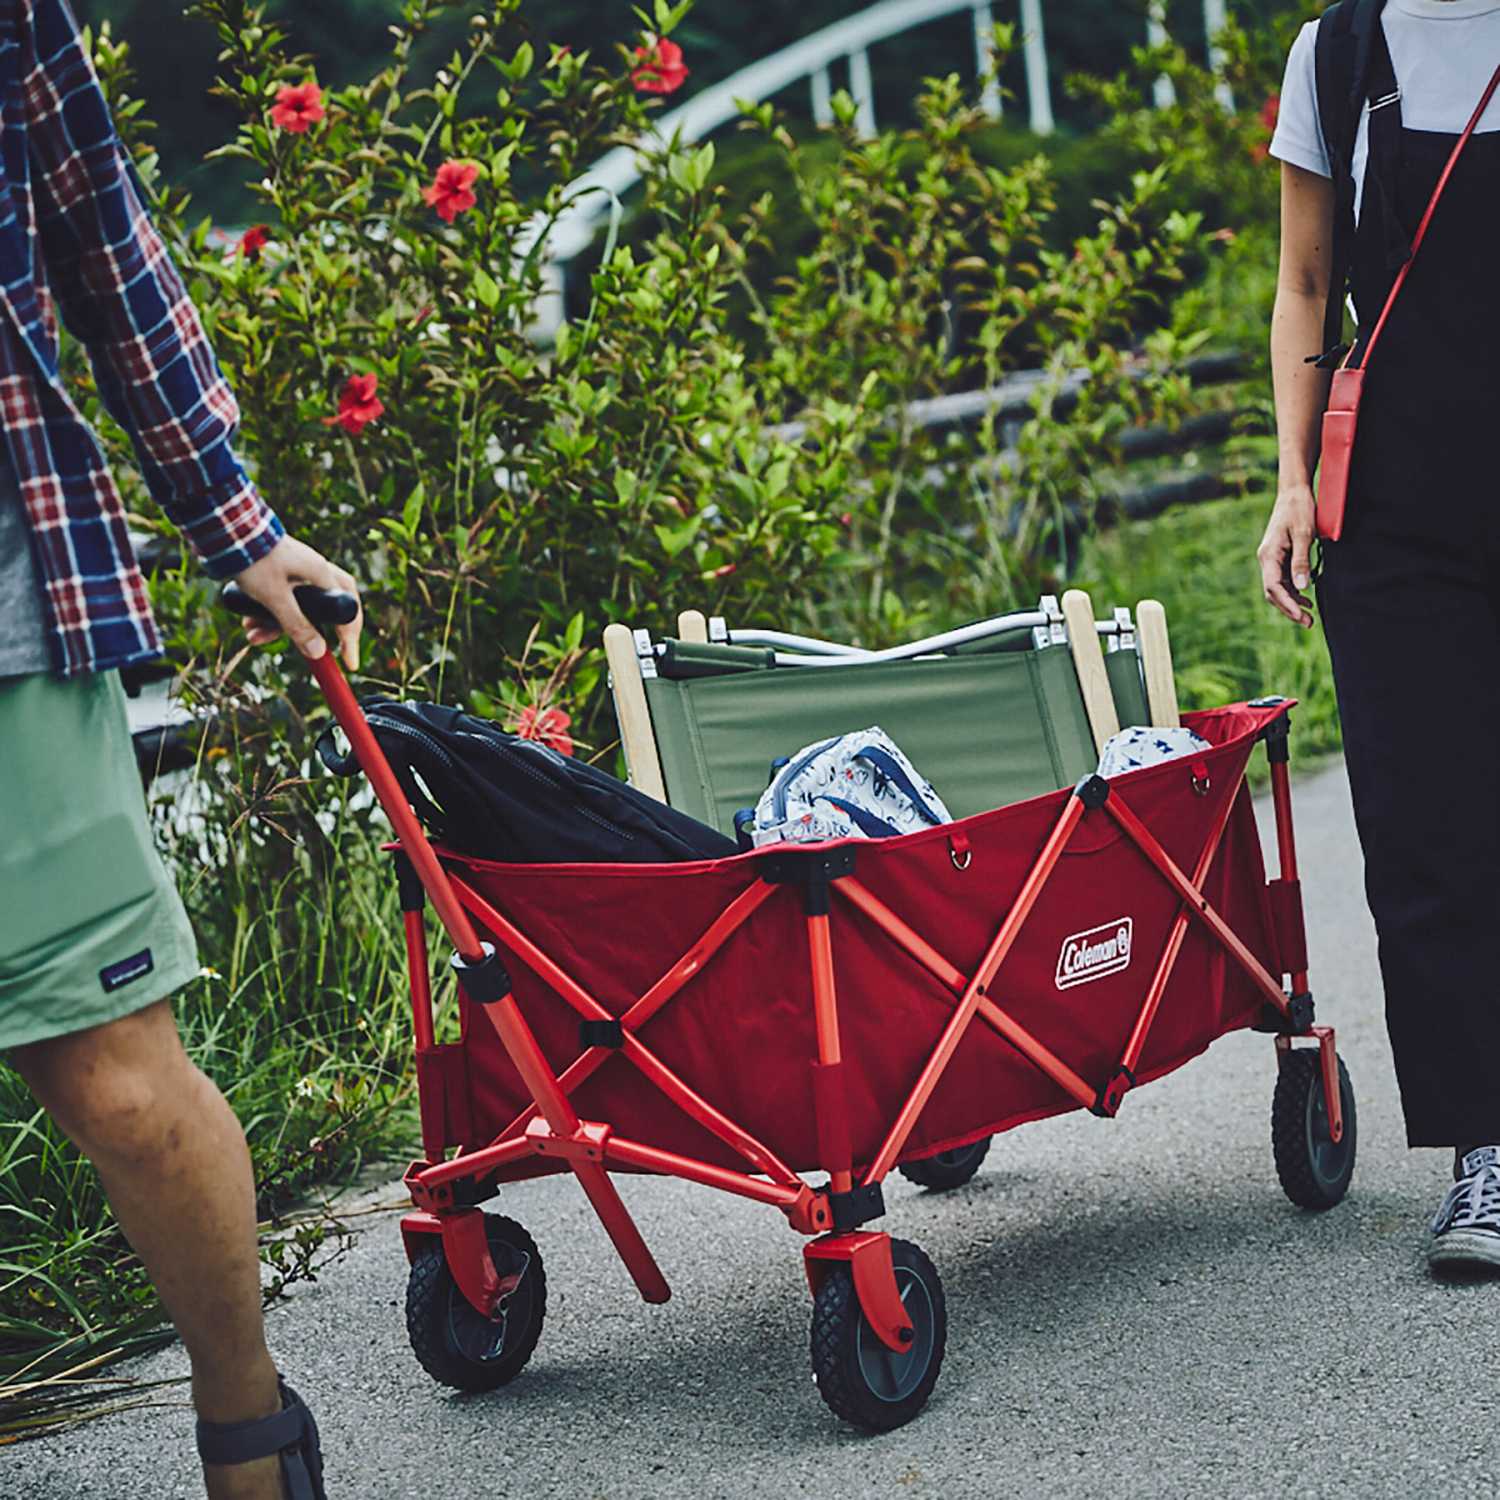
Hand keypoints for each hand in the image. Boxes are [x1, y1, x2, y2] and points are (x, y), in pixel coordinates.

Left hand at [232, 535, 362, 668]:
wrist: (227, 530)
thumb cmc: (253, 559)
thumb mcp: (274, 597)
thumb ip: (296, 625)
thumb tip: (318, 652)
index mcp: (321, 575)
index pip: (347, 613)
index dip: (349, 640)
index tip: (349, 663)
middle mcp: (315, 573)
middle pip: (327, 611)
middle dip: (313, 634)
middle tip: (312, 654)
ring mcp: (299, 572)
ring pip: (300, 608)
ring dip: (278, 626)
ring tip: (254, 636)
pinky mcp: (282, 573)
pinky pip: (283, 600)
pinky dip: (269, 614)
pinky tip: (249, 623)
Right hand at [1257, 483, 1315, 628]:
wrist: (1294, 491)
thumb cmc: (1299, 509)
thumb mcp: (1303, 534)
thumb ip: (1301, 561)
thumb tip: (1302, 586)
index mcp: (1268, 555)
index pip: (1273, 587)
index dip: (1287, 604)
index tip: (1302, 616)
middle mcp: (1266, 559)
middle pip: (1273, 592)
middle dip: (1289, 609)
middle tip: (1309, 622)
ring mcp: (1271, 558)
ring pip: (1278, 588)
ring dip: (1292, 602)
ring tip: (1310, 615)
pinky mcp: (1279, 556)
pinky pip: (1283, 579)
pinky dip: (1294, 591)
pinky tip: (1307, 597)